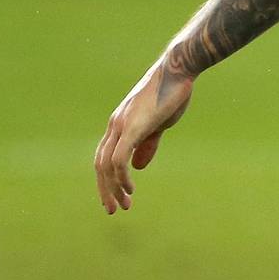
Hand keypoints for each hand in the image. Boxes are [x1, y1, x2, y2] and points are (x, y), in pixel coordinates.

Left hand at [94, 56, 194, 213]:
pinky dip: (120, 177)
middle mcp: (115, 125)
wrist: (178, 69)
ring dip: (113, 188)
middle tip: (113, 209)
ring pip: (107, 166)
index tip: (117, 195)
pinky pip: (118, 160)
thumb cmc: (172, 93)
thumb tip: (138, 167)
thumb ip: (147, 144)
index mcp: (120, 124)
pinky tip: (130, 188)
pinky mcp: (131, 128)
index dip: (108, 178)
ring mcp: (121, 126)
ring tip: (124, 204)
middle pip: (100, 164)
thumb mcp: (159, 123)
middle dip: (105, 189)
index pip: (105, 156)